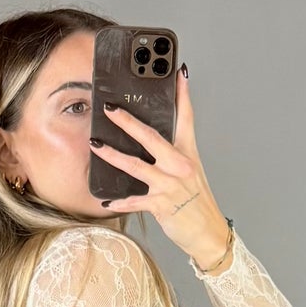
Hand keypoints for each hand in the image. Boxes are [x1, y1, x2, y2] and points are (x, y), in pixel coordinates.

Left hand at [91, 70, 231, 273]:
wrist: (209, 234)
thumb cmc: (197, 204)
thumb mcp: (190, 174)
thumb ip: (172, 156)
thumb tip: (150, 142)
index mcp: (188, 154)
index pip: (186, 118)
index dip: (183, 94)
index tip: (179, 72)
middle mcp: (180, 166)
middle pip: (151, 137)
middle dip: (128, 122)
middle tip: (111, 109)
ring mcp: (171, 185)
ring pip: (136, 166)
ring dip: (113, 155)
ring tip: (96, 145)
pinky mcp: (162, 205)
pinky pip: (136, 201)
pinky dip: (121, 202)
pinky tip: (107, 202)